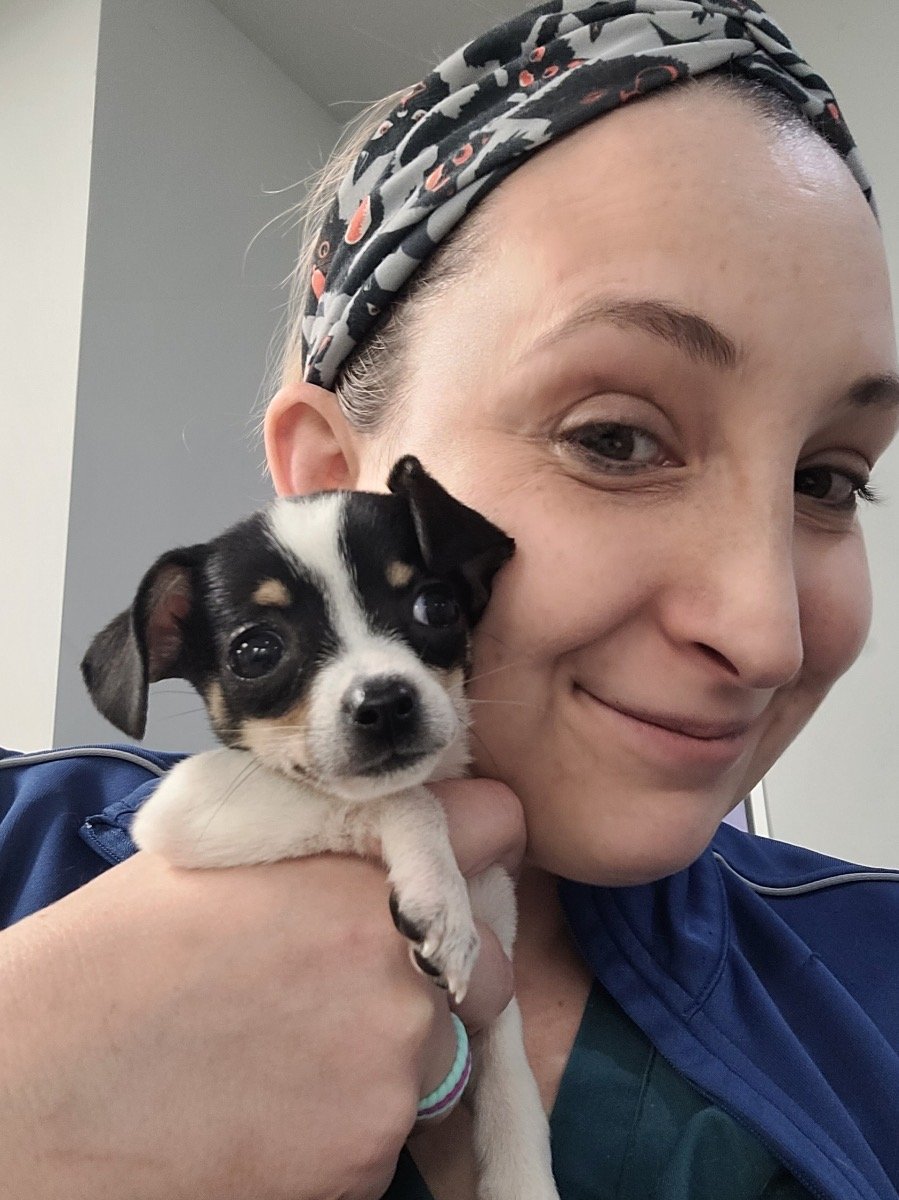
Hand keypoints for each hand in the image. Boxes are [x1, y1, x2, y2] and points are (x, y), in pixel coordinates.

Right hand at [0, 778, 523, 1199]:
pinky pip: (394, 1130)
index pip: (496, 824)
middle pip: (490, 961)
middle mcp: (397, 975)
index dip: (473, 836)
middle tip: (357, 980)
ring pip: (445, 1052)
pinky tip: (275, 1106)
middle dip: (444, 967)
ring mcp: (388, 1078)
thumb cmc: (108, 964)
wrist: (33, 1095)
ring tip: (295, 1049)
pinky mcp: (363, 1164)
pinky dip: (351, 1120)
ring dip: (394, 1050)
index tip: (455, 855)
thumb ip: (326, 839)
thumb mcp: (220, 856)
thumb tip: (383, 830)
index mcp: (362, 879)